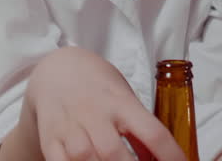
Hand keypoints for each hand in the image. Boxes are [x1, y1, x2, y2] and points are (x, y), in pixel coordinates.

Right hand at [15, 46, 186, 160]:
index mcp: (121, 102)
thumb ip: (139, 130)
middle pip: (115, 154)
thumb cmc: (98, 86)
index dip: (170, 156)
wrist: (57, 70)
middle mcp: (96, 114)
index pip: (153, 133)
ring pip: (86, 160)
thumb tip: (159, 159)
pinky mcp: (50, 139)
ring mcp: (70, 128)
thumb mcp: (124, 98)